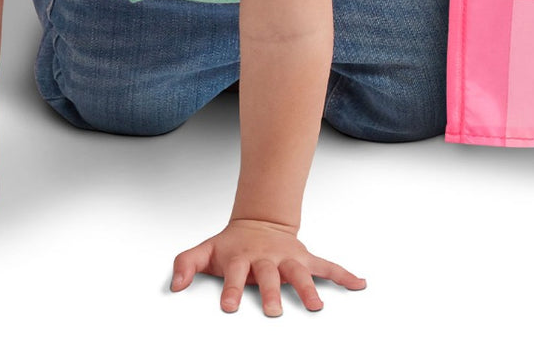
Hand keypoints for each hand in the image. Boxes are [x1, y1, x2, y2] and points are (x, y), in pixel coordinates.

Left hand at [170, 219, 365, 315]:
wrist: (259, 222)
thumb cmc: (231, 244)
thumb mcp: (205, 250)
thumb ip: (186, 264)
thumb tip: (175, 285)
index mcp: (241, 257)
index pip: (234, 274)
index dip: (230, 289)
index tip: (228, 307)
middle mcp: (266, 258)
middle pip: (269, 276)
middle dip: (272, 293)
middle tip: (273, 312)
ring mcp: (287, 258)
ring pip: (299, 272)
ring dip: (308, 288)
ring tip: (317, 306)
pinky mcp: (304, 259)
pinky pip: (327, 266)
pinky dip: (344, 275)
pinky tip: (359, 284)